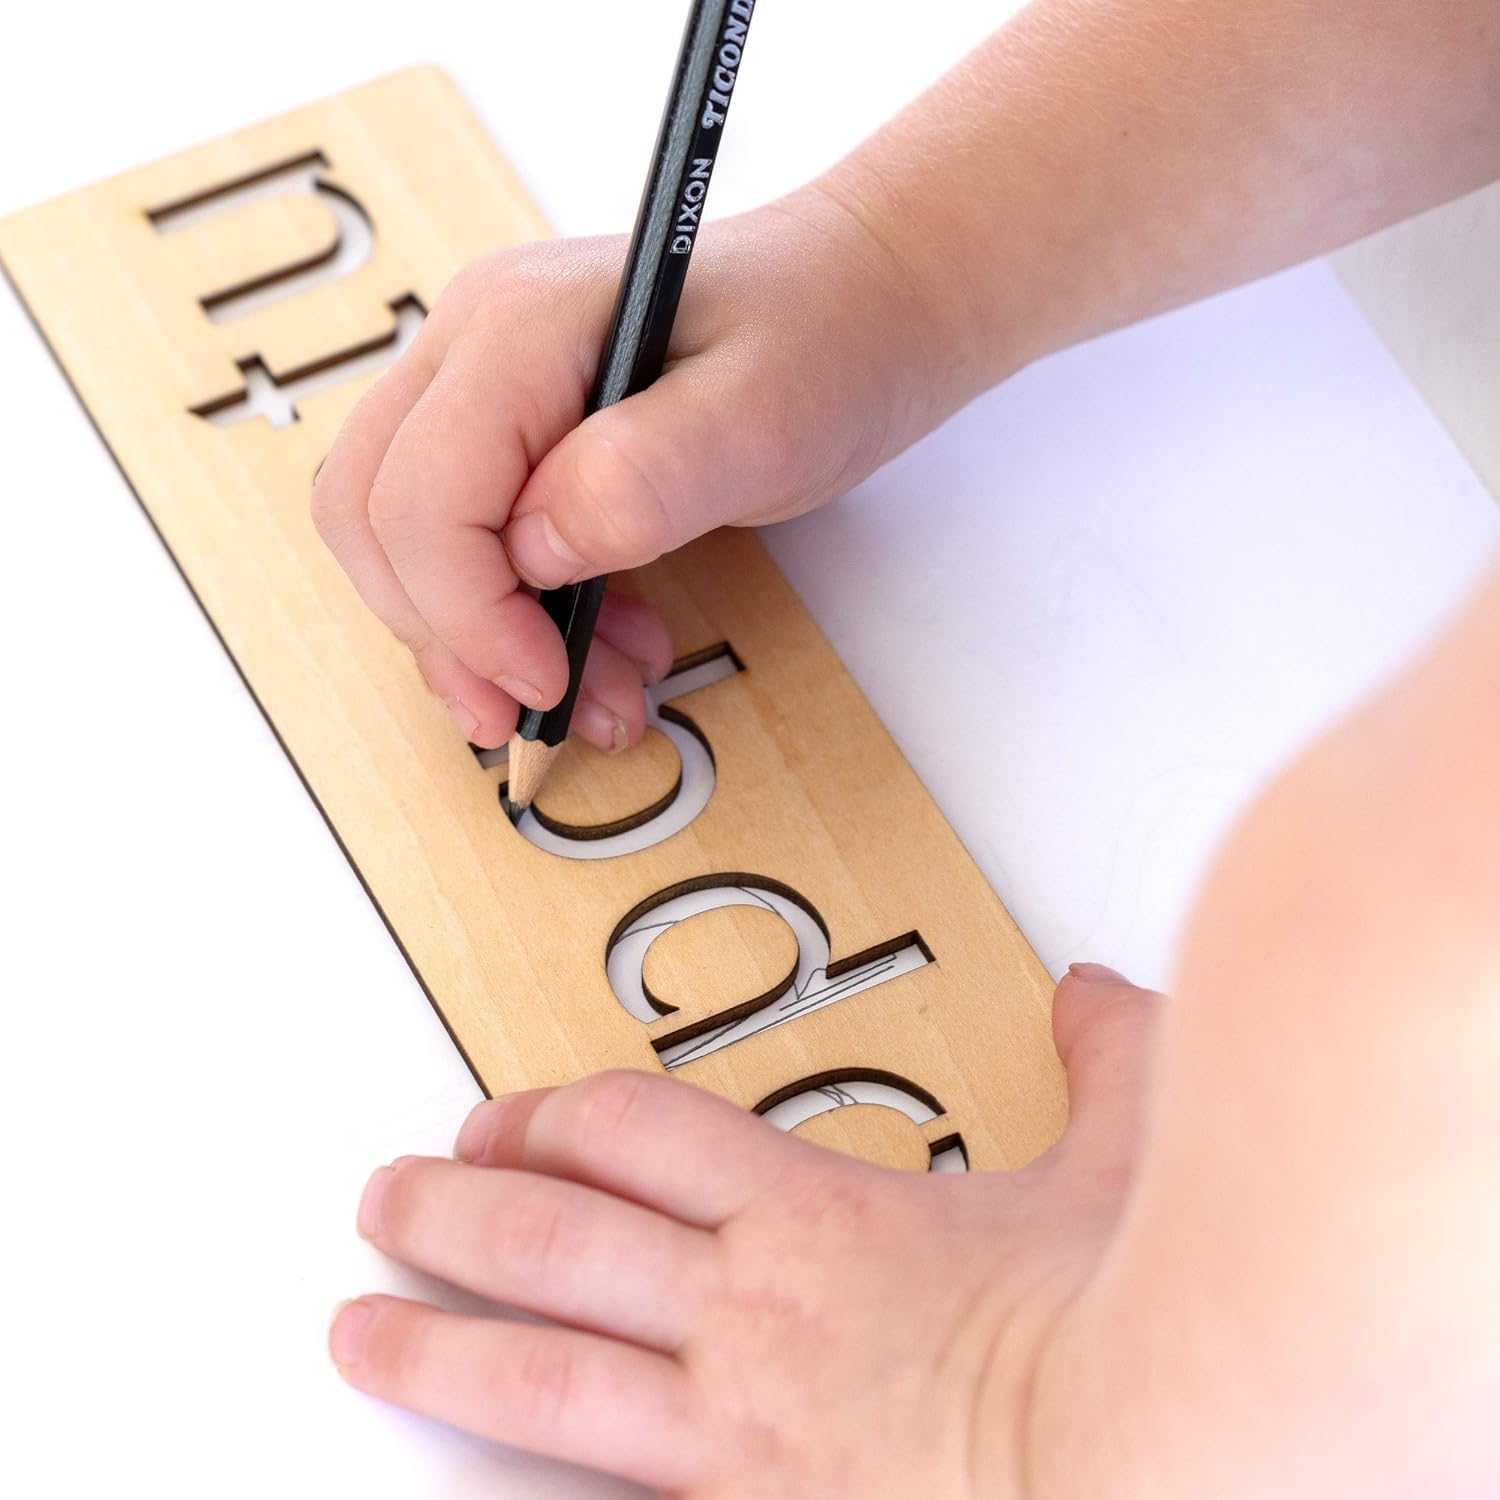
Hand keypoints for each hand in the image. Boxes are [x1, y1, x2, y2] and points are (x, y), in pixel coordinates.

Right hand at [311, 195, 937, 752]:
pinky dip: (517, 620)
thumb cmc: (823, 344)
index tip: (548, 683)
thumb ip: (648, 475)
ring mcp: (482, 391)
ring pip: (409, 545)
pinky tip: (606, 648)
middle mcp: (473, 349)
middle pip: (378, 522)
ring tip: (607, 690)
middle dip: (454, 638)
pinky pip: (464, 546)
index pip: (421, 497)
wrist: (859, 307)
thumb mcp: (763, 416)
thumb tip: (533, 549)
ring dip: (488, 643)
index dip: (469, 614)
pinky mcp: (510, 438)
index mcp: (518, 327)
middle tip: (552, 710)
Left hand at [329, 966, 1157, 1495]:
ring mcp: (735, 1431)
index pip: (634, 1130)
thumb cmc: (1125, 1333)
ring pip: (538, 1372)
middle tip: (392, 1198)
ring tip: (362, 1333)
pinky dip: (527, 1478)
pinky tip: (473, 1475)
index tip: (506, 1116)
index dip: (549, 1111)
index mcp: (818, 1214)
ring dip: (434, 1346)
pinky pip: (600, 1495)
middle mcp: (753, 1313)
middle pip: (552, 1235)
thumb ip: (1106, 1058)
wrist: (1150, 1459)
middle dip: (450, 1207)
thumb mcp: (1127, 1161)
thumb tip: (1091, 993)